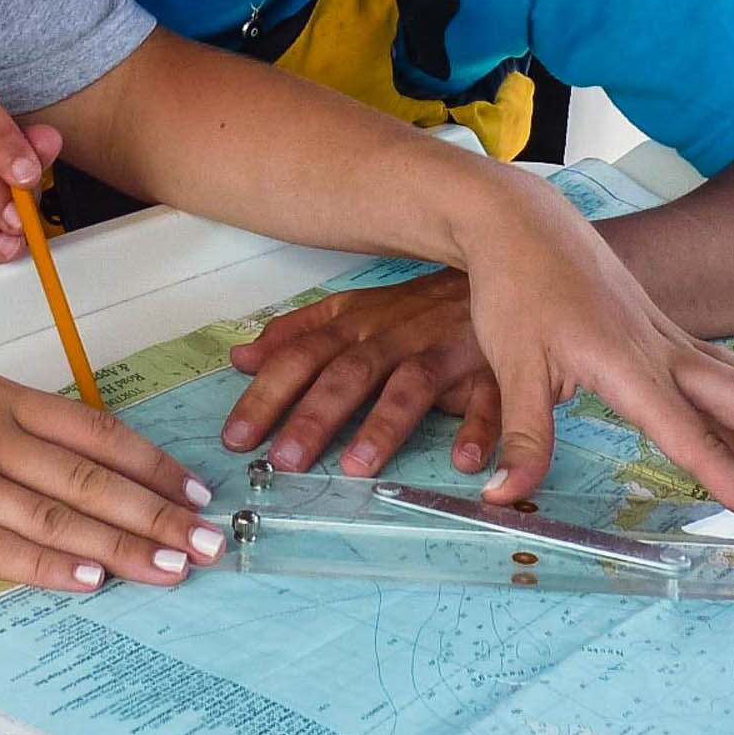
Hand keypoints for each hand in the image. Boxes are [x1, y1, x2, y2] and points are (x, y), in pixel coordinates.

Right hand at [0, 352, 221, 591]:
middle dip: (158, 513)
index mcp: (0, 397)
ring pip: (57, 515)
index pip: (95, 431)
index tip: (193, 489)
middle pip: (91, 478)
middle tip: (209, 540)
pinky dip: (48, 564)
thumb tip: (58, 439)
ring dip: (121, 546)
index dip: (150, 463)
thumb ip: (3, 413)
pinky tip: (88, 578)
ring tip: (171, 566)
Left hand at [223, 271, 500, 478]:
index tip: (236, 437)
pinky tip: (464, 460)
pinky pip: (488, 400)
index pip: (302, 358)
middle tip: (284, 460)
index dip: (268, 395)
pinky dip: (478, 428)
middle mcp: (394, 337)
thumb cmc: (416, 307)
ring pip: (410, 386)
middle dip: (315, 415)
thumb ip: (296, 336)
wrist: (497, 269)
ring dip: (384, 424)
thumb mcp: (351, 313)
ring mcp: (444, 353)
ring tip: (357, 465)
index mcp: (356, 325)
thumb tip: (240, 359)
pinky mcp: (493, 371)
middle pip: (349, 374)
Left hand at [457, 182, 733, 550]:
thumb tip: (503, 498)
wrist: (520, 222)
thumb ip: (522, 439)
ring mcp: (670, 337)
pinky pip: (729, 371)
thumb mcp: (511, 367)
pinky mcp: (665, 330)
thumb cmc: (516, 289)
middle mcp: (664, 352)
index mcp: (631, 367)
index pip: (701, 442)